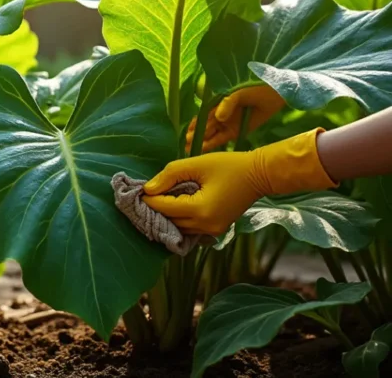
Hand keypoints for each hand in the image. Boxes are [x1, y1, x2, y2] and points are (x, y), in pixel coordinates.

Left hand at [145, 129, 335, 235]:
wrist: (260, 175)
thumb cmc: (229, 165)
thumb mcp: (196, 163)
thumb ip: (169, 175)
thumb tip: (147, 189)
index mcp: (200, 210)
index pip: (164, 207)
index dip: (147, 199)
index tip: (133, 190)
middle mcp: (205, 226)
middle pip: (168, 221)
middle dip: (153, 209)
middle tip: (138, 196)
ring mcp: (212, 231)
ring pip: (177, 227)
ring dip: (165, 215)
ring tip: (153, 201)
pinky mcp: (216, 230)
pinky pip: (189, 229)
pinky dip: (178, 220)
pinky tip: (171, 208)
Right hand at [186, 85, 284, 152]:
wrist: (272, 93)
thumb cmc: (253, 88)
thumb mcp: (238, 92)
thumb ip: (227, 103)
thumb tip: (218, 117)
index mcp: (217, 104)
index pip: (202, 115)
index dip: (195, 123)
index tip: (188, 131)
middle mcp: (220, 115)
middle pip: (205, 126)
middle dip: (196, 135)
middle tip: (187, 143)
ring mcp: (228, 124)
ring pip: (211, 134)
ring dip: (202, 141)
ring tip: (191, 148)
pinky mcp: (236, 131)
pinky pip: (222, 138)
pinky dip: (213, 143)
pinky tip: (204, 148)